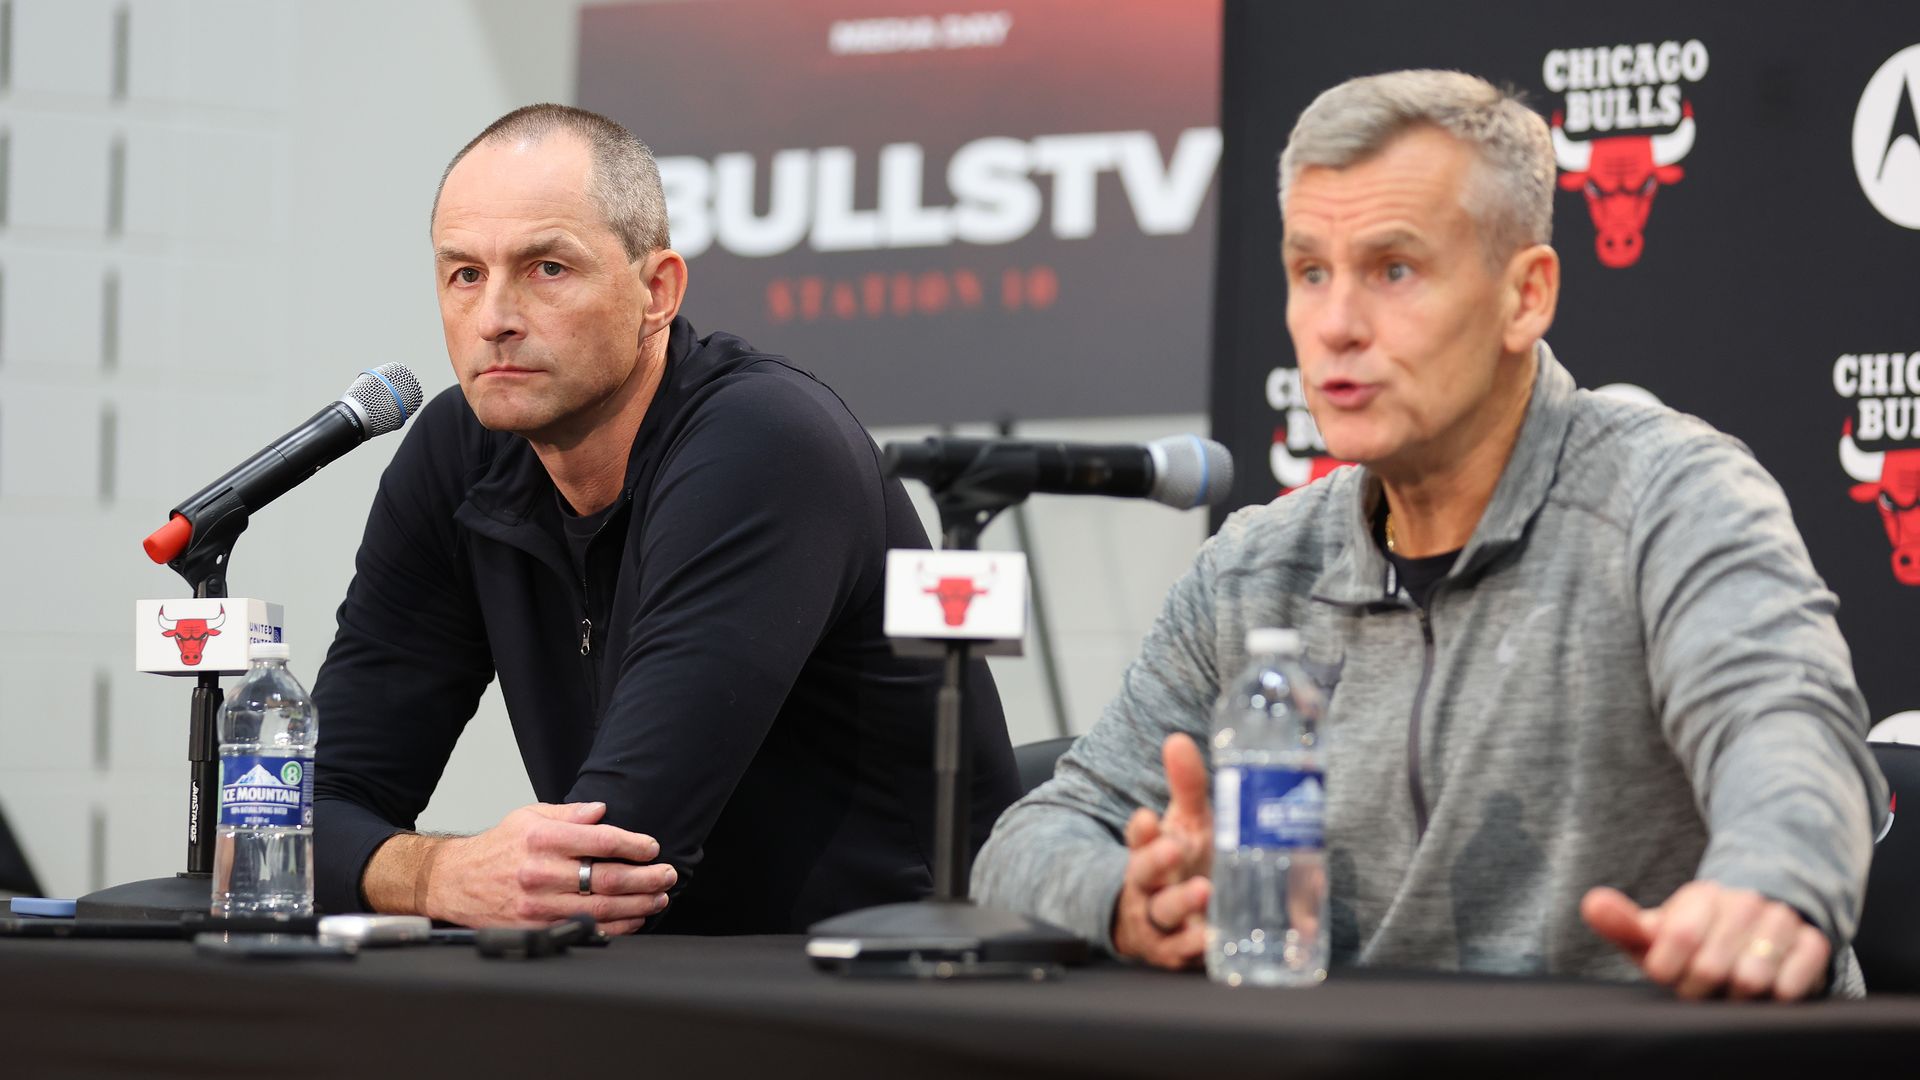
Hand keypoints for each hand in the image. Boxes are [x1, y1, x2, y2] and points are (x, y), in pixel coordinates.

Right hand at [426, 802, 676, 935]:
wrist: (456, 882)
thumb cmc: (496, 849)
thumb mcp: (528, 817)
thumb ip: (568, 814)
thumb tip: (602, 810)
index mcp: (541, 840)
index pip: (601, 840)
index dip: (634, 844)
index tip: (652, 847)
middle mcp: (541, 872)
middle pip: (607, 878)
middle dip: (646, 877)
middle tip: (667, 874)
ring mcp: (539, 905)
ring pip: (602, 908)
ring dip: (638, 904)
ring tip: (659, 897)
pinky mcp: (537, 928)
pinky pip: (586, 929)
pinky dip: (616, 926)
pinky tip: (634, 919)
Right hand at [1111, 734, 1213, 968]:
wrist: (1173, 920)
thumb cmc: (1185, 865)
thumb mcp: (1188, 822)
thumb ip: (1186, 784)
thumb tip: (1178, 739)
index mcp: (1151, 851)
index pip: (1138, 838)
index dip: (1141, 830)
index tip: (1146, 817)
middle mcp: (1150, 887)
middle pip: (1143, 874)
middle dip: (1154, 861)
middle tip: (1173, 848)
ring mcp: (1160, 922)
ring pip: (1162, 913)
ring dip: (1180, 903)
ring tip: (1203, 891)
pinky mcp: (1175, 951)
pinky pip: (1179, 951)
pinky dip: (1191, 947)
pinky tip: (1208, 940)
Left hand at [1582, 881, 1829, 999]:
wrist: (1761, 925)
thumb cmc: (1698, 937)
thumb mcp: (1659, 930)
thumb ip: (1623, 922)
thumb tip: (1590, 903)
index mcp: (1701, 896)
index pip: (1678, 936)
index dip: (1669, 968)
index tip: (1668, 975)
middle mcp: (1744, 903)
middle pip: (1712, 966)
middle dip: (1700, 988)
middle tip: (1700, 987)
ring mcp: (1782, 921)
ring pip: (1753, 978)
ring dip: (1737, 996)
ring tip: (1731, 989)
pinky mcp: (1814, 944)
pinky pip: (1795, 980)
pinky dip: (1778, 993)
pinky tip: (1768, 990)